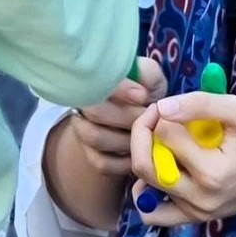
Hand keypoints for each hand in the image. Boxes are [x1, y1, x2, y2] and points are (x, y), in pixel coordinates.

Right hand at [62, 57, 167, 178]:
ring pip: (96, 137)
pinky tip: (140, 153)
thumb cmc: (148, 95)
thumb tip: (140, 92)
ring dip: (127, 138)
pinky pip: (102, 162)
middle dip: (128, 117)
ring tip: (146, 136)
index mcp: (96, 80)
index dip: (120, 89)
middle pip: (95, 111)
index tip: (143, 96)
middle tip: (149, 118)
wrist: (144, 122)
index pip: (97, 81)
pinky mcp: (91, 156)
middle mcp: (84, 104)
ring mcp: (84, 131)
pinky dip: (125, 161)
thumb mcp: (151, 79)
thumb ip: (147, 75)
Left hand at [128, 91, 235, 226]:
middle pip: (145, 165)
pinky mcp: (194, 217)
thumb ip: (200, 104)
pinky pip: (155, 212)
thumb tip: (162, 108)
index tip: (170, 104)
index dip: (160, 113)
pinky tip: (161, 166)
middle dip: (143, 133)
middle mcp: (201, 199)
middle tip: (159, 116)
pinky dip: (148, 190)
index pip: (163, 137)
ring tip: (163, 140)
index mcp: (212, 173)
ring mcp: (196, 213)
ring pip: (146, 186)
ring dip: (146, 157)